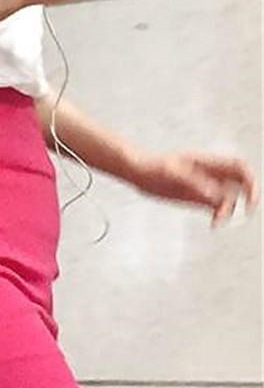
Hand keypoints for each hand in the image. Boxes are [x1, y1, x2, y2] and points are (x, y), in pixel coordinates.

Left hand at [130, 149, 259, 226]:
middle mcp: (210, 173)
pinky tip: (213, 224)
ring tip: (217, 221)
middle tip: (246, 213)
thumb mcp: (172, 174)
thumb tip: (216, 196)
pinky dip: (220, 215)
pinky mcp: (197, 197)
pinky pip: (216, 206)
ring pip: (229, 197)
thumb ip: (194, 184)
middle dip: (246, 197)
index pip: (239, 167)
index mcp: (208, 163)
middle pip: (240, 182)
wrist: (137, 172)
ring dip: (230, 210)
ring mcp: (205, 185)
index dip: (250, 181)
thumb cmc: (152, 168)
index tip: (250, 200)